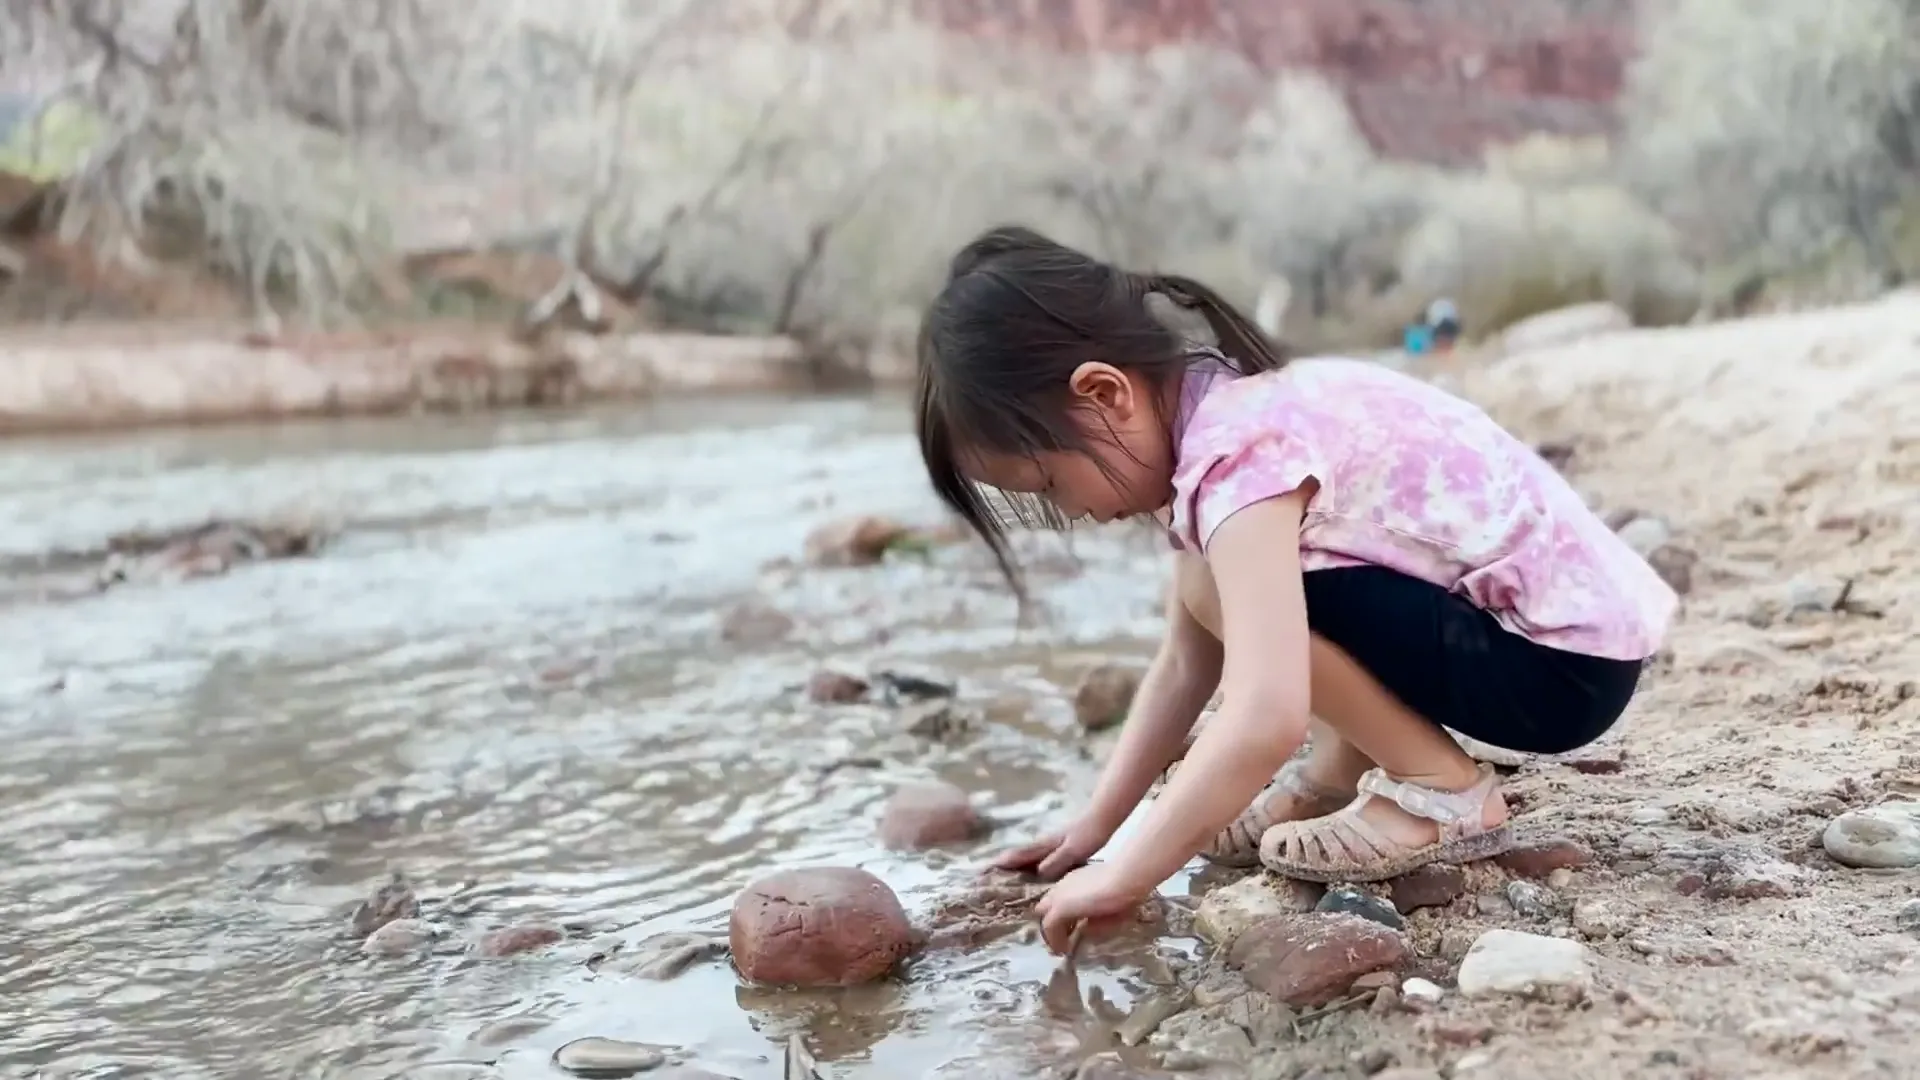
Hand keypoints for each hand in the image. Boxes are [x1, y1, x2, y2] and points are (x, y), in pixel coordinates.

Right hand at [990, 817, 1110, 879]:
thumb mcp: (1074, 849)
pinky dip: (1031, 863)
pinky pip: (1040, 857)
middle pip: (1020, 855)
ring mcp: (1051, 843)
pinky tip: (1035, 871)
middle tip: (987, 874)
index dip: (1003, 863)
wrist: (1101, 817)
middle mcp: (1044, 844)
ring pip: (1029, 856)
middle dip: (1004, 863)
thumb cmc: (1088, 833)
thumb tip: (1038, 873)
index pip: (1019, 855)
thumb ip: (1057, 860)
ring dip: (1016, 864)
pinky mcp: (1060, 845)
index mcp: (1045, 845)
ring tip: (1005, 876)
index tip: (985, 870)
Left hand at [1034, 861, 1150, 953]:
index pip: (1059, 897)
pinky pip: (1050, 928)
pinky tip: (1064, 949)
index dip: (1063, 914)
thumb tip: (1086, 929)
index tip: (1070, 927)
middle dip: (1052, 922)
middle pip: (1045, 905)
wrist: (1125, 878)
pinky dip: (1055, 939)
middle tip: (1063, 938)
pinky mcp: (1059, 908)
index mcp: (1076, 880)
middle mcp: (1063, 885)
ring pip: (1045, 917)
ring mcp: (1059, 895)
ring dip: (1053, 933)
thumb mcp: (1111, 905)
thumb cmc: (1127, 888)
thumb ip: (1096, 917)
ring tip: (1061, 948)